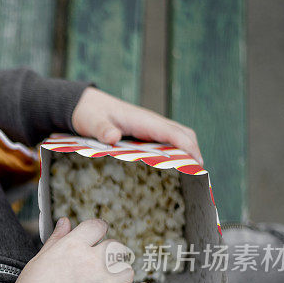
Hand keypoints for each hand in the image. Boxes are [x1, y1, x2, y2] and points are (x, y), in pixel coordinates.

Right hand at [2, 218, 149, 282]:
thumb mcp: (38, 260)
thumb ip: (56, 240)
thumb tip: (65, 222)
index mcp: (72, 247)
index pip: (97, 226)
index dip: (98, 231)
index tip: (96, 239)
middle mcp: (92, 261)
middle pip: (116, 248)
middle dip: (111, 255)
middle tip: (101, 266)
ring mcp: (105, 282)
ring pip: (128, 269)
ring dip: (121, 274)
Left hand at [71, 86, 203, 164]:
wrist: (84, 105)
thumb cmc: (89, 113)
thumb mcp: (92, 121)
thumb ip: (102, 129)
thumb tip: (113, 138)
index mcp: (143, 120)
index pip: (173, 133)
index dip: (188, 148)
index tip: (198, 165)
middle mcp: (151, 122)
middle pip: (184, 134)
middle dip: (194, 153)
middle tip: (199, 178)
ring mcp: (150, 128)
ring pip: (178, 138)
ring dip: (187, 153)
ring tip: (191, 177)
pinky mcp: (145, 133)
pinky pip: (167, 142)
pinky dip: (175, 153)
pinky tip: (173, 170)